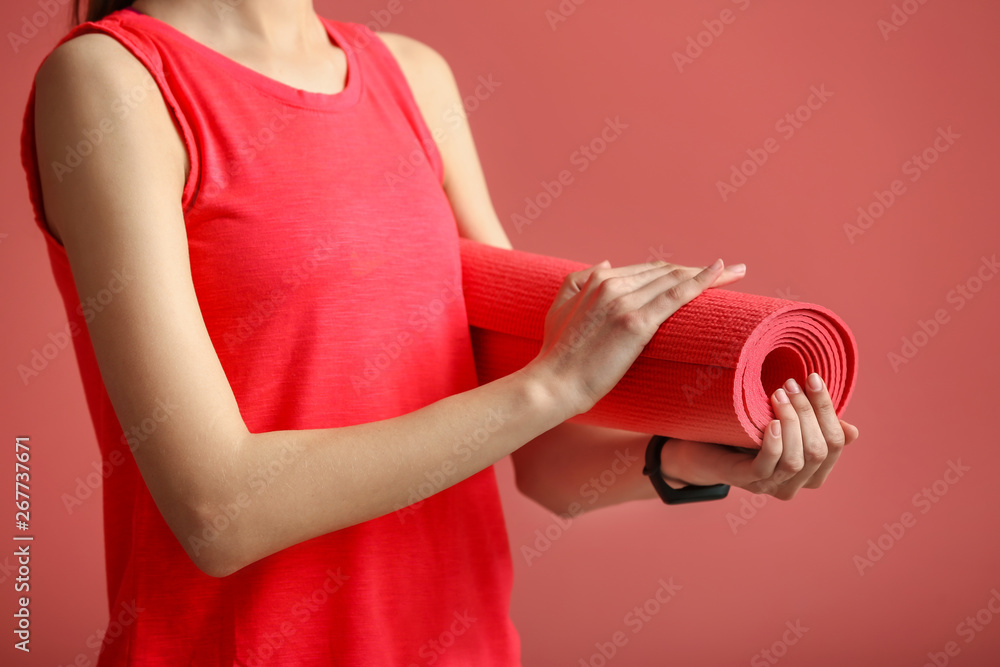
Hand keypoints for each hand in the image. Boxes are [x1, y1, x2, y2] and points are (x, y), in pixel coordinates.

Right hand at [527, 256, 746, 415]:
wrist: (553, 383)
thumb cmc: (556, 354)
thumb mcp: (558, 308)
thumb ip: (578, 281)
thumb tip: (607, 262)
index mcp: (596, 279)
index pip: (647, 269)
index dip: (677, 269)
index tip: (699, 273)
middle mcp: (612, 284)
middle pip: (666, 271)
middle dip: (699, 269)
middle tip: (731, 271)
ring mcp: (624, 302)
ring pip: (674, 279)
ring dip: (709, 273)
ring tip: (736, 273)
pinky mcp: (635, 323)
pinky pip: (676, 295)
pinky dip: (701, 280)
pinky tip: (720, 274)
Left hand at [658, 373, 860, 498]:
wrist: (700, 446)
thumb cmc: (745, 433)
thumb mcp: (785, 424)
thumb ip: (814, 425)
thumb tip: (852, 431)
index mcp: (812, 471)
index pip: (835, 443)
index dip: (828, 410)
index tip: (813, 378)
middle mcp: (795, 484)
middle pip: (819, 450)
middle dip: (809, 412)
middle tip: (790, 383)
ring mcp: (770, 486)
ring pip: (797, 459)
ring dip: (792, 422)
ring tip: (778, 394)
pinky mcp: (746, 481)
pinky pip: (768, 467)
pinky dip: (774, 443)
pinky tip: (771, 422)